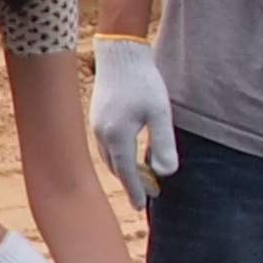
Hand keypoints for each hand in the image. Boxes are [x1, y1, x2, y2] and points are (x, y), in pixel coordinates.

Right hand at [88, 36, 177, 211]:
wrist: (120, 54)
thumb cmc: (142, 81)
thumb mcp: (160, 113)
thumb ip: (164, 144)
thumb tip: (166, 172)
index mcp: (118, 137)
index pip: (127, 173)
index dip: (136, 191)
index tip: (142, 207)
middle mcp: (102, 135)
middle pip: (116, 168)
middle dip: (131, 183)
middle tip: (148, 195)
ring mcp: (96, 125)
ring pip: (109, 157)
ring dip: (123, 170)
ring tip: (139, 177)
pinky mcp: (97, 116)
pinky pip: (105, 145)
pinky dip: (117, 156)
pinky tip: (127, 153)